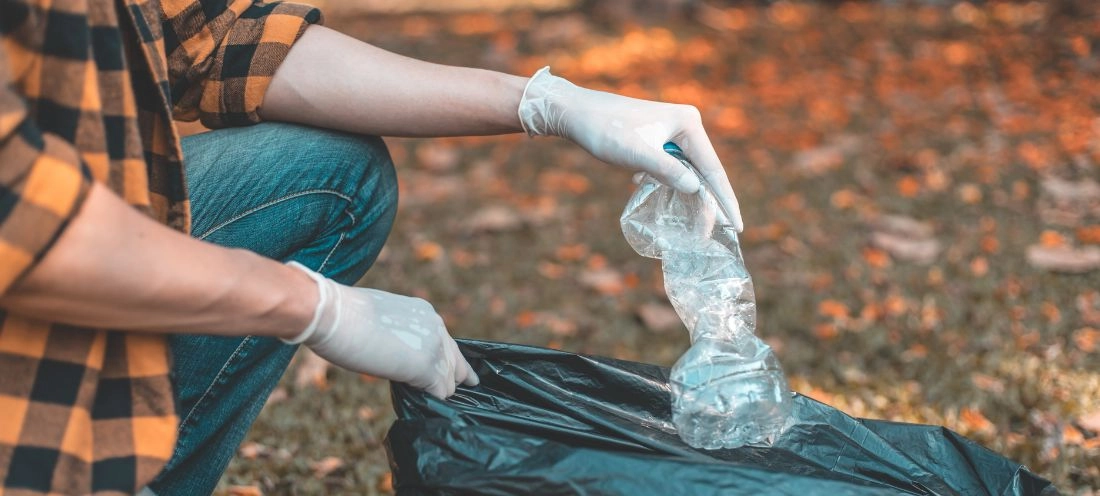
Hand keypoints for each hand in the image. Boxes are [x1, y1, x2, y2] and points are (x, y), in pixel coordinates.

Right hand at [284, 262, 477, 398]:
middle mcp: (435, 327)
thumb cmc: (343, 314)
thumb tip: (392, 349)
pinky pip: (440, 393)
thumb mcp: (379, 317)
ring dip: (438, 392)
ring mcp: (434, 348)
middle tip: (460, 389)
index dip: (447, 358)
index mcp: (424, 312)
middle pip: (455, 362)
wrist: (333, 314)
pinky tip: (422, 405)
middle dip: (455, 378)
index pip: (445, 341)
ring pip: (449, 381)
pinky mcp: (426, 368)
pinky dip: (431, 401)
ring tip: (431, 402)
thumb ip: (396, 333)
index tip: (453, 371)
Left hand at [517, 67, 742, 230]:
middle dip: (708, 201)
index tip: (737, 226)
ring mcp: (671, 130)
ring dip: (687, 194)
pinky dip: (666, 182)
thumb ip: (667, 172)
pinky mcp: (656, 137)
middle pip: (704, 170)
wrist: (576, 112)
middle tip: (720, 231)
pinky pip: (669, 166)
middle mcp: (685, 124)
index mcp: (688, 124)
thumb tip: (697, 189)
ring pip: (686, 170)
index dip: (725, 199)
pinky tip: (646, 187)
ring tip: (695, 222)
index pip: (713, 169)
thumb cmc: (605, 131)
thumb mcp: (637, 155)